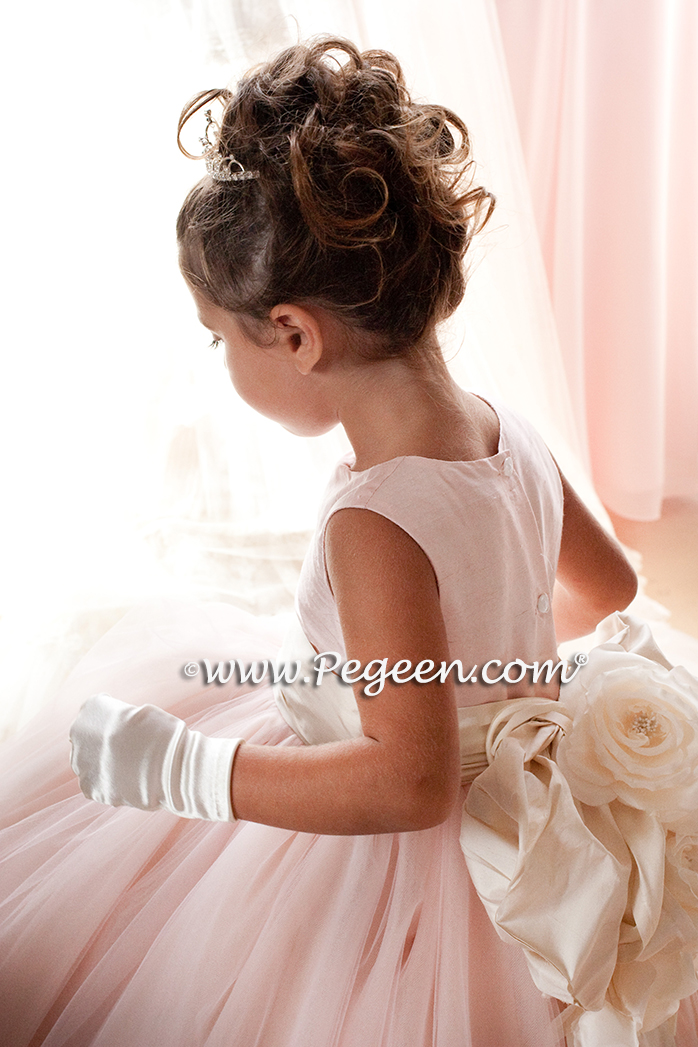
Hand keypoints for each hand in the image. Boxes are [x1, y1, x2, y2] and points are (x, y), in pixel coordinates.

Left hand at [69, 693, 242, 820]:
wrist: (170, 766)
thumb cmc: (163, 733)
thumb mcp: (142, 712)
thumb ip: (121, 721)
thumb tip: (118, 735)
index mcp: (91, 709)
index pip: (94, 712)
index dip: (112, 720)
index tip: (127, 726)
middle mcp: (79, 735)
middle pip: (87, 739)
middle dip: (103, 744)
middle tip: (129, 749)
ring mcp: (82, 764)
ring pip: (88, 763)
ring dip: (103, 764)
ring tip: (130, 766)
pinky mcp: (90, 788)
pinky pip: (95, 785)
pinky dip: (109, 783)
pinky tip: (127, 779)